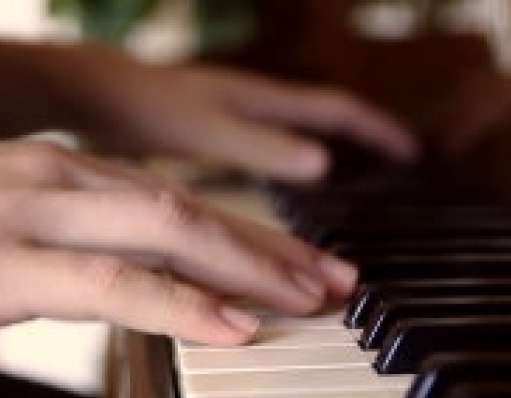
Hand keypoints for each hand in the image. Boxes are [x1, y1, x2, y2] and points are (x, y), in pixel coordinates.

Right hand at [0, 141, 356, 346]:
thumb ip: (65, 248)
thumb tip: (124, 281)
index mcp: (55, 172)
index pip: (175, 196)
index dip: (245, 230)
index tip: (298, 259)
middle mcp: (54, 179)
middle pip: (190, 207)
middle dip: (269, 243)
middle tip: (333, 275)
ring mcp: (28, 214)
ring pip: (168, 231)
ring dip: (248, 266)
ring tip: (311, 298)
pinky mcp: (1, 263)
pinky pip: (114, 283)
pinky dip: (182, 304)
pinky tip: (235, 329)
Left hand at [71, 55, 416, 181]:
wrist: (96, 92)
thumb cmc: (147, 105)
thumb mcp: (208, 130)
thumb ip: (261, 147)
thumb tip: (323, 164)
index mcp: (263, 100)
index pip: (337, 110)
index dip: (377, 130)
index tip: (413, 152)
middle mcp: (257, 104)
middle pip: (327, 121)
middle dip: (364, 146)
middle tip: (397, 171)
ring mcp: (237, 115)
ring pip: (299, 136)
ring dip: (331, 159)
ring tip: (355, 185)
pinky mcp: (216, 131)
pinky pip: (270, 148)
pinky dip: (291, 169)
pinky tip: (284, 192)